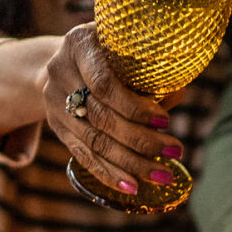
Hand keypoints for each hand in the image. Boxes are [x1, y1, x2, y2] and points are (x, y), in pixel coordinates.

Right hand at [42, 23, 185, 196]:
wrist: (67, 59)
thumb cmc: (110, 52)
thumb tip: (178, 95)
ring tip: (162, 174)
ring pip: (93, 141)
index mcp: (79, 44)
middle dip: (141, 140)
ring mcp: (54, 102)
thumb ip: (149, 71)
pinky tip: (132, 187)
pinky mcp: (57, 127)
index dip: (134, 107)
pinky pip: (82, 155)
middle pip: (100, 117)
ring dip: (130, 163)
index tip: (165, 122)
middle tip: (175, 151)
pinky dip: (108, 173)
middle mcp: (59, 72)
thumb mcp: (126, 49)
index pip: (104, 84)